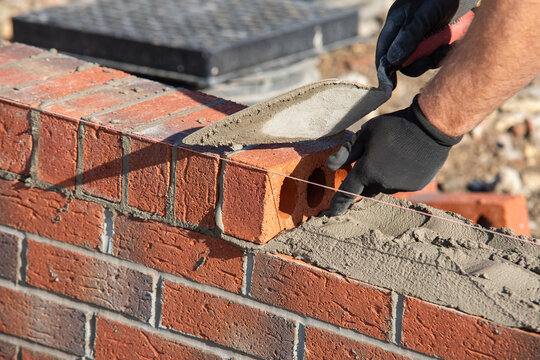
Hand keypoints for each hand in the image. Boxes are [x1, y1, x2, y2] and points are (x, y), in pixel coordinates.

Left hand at [323, 96, 460, 215]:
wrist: (431, 127)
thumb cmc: (394, 126)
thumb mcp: (365, 133)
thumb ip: (347, 152)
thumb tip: (329, 165)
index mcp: (367, 171)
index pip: (347, 193)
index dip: (338, 204)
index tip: (331, 213)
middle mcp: (383, 183)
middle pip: (367, 188)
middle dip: (365, 179)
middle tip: (374, 158)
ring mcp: (401, 186)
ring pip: (384, 186)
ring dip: (383, 176)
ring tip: (394, 154)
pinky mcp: (416, 186)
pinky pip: (401, 184)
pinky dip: (399, 175)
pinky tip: (407, 158)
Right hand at [376, 0, 476, 78]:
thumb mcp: (419, 17)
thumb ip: (407, 38)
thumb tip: (393, 61)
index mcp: (394, 30)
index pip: (384, 55)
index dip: (385, 72)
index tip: (390, 86)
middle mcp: (406, 38)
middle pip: (405, 64)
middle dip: (417, 65)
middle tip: (427, 60)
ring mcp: (422, 42)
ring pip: (423, 62)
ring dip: (434, 58)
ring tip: (445, 46)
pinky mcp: (436, 43)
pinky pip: (437, 58)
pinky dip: (444, 54)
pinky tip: (451, 43)